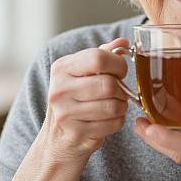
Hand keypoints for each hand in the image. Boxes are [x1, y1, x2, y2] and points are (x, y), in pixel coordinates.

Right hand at [42, 38, 129, 162]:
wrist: (57, 138)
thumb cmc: (75, 98)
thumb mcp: (83, 72)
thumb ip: (103, 54)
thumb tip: (122, 42)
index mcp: (61, 68)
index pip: (98, 58)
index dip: (118, 64)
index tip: (120, 71)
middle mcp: (59, 90)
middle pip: (108, 84)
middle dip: (122, 89)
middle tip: (119, 92)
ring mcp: (65, 114)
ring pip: (113, 106)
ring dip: (121, 106)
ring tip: (114, 105)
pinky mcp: (76, 134)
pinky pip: (113, 124)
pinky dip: (118, 121)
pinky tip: (109, 119)